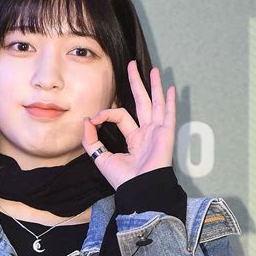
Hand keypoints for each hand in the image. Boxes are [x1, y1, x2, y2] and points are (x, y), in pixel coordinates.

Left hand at [81, 60, 176, 189]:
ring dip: (154, 86)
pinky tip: (169, 88)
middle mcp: (146, 133)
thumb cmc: (123, 179)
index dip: (106, 113)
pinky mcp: (165, 134)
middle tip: (132, 66)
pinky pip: (168, 115)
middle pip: (142, 103)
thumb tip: (86, 121)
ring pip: (155, 104)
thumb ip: (91, 140)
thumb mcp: (101, 157)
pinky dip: (169, 102)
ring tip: (153, 70)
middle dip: (137, 84)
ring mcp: (157, 132)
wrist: (138, 189)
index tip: (94, 119)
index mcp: (134, 138)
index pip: (120, 116)